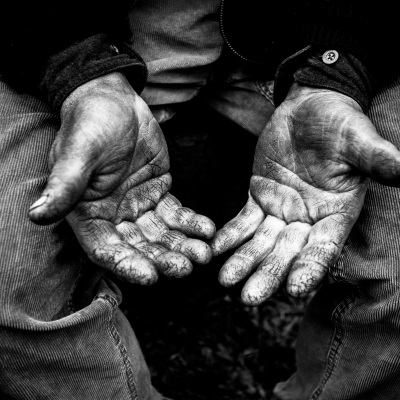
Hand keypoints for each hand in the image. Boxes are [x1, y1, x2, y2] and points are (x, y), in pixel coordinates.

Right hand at [28, 73, 214, 283]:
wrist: (114, 100)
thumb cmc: (90, 122)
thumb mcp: (78, 152)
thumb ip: (65, 185)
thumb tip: (37, 215)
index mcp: (89, 213)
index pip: (107, 249)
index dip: (127, 265)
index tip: (150, 277)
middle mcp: (113, 216)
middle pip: (140, 247)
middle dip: (163, 259)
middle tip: (187, 267)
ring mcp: (138, 206)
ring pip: (161, 235)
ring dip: (182, 246)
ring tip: (203, 254)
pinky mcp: (158, 193)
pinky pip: (176, 214)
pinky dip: (191, 223)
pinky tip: (207, 230)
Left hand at [211, 83, 399, 304]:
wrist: (310, 107)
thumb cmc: (340, 122)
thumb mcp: (359, 140)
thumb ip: (376, 159)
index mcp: (335, 214)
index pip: (323, 248)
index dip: (310, 268)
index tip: (294, 290)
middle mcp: (308, 220)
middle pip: (287, 253)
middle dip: (268, 275)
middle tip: (248, 298)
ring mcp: (282, 211)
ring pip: (261, 242)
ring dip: (243, 261)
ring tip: (225, 280)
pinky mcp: (259, 197)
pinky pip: (243, 221)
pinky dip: (230, 235)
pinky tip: (215, 248)